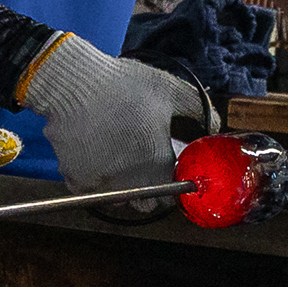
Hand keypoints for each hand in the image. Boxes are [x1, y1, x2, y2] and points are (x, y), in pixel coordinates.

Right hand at [19, 33, 217, 189]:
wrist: (72, 84)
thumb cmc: (123, 85)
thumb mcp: (169, 88)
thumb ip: (197, 109)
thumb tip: (215, 125)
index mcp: (157, 164)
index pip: (170, 195)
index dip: (170, 184)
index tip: (165, 169)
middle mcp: (130, 181)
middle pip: (144, 203)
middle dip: (146, 188)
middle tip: (141, 163)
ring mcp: (100, 183)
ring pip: (115, 197)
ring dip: (119, 184)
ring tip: (116, 155)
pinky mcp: (75, 179)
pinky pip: (89, 188)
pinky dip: (92, 177)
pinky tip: (94, 152)